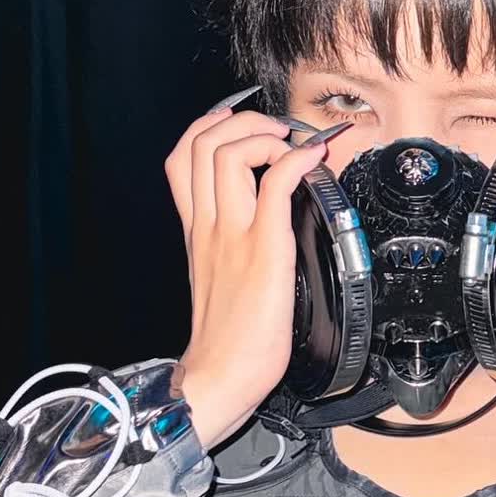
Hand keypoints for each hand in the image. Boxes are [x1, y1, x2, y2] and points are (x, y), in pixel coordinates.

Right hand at [163, 97, 346, 448]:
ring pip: (229, 153)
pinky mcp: (264, 251)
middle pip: (203, 142)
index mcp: (196, 229)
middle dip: (244, 120)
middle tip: (276, 130)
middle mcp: (208, 225)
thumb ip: (228, 240)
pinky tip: (313, 161)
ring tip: (293, 145)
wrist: (220, 376)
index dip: (211, 127)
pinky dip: (297, 162)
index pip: (182, 156)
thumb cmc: (227, 336)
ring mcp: (233, 235)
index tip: (242, 126)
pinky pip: (275, 187)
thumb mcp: (216, 276)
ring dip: (267, 134)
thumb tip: (259, 214)